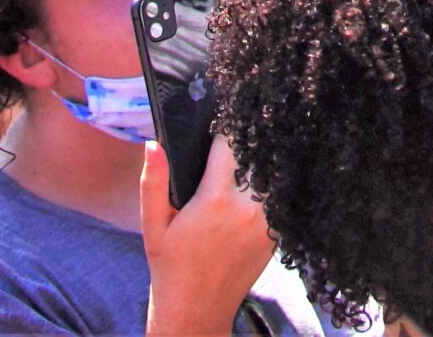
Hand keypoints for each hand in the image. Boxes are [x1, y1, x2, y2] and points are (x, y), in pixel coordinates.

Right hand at [142, 137, 273, 335]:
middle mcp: (247, 209)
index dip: (225, 131)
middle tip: (239, 134)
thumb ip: (153, 182)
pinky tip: (258, 185)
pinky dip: (271, 188)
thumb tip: (154, 144)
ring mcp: (266, 224)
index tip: (220, 123)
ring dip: (262, 165)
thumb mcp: (153, 225)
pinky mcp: (275, 237)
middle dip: (247, 144)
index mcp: (215, 200)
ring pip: (273, 176)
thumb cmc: (170, 266)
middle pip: (257, 157)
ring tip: (250, 157)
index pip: (230, 144)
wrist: (197, 310)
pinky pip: (279, 200)